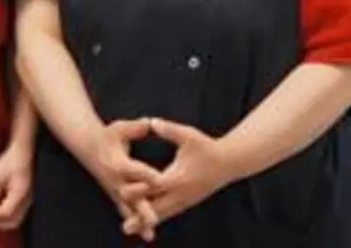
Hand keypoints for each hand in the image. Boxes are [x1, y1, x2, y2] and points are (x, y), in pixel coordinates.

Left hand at [0, 141, 33, 230]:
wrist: (23, 152)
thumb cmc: (9, 162)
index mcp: (19, 194)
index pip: (5, 213)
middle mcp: (26, 201)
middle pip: (11, 223)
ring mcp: (28, 202)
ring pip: (14, 221)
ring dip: (0, 220)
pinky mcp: (26, 200)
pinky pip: (16, 215)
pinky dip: (5, 216)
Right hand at [80, 118, 162, 240]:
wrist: (88, 147)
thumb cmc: (108, 135)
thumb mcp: (119, 128)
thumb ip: (134, 128)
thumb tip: (148, 123)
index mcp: (118, 162)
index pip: (134, 170)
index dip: (146, 175)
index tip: (159, 181)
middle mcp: (116, 179)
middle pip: (132, 196)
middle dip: (142, 208)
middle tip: (154, 220)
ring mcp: (115, 189)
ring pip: (128, 208)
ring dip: (139, 221)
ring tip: (150, 234)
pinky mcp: (116, 195)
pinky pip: (126, 211)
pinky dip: (135, 223)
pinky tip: (147, 234)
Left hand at [119, 118, 236, 233]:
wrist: (228, 162)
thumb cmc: (206, 147)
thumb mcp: (188, 135)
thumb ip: (169, 130)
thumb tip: (151, 122)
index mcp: (179, 176)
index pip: (156, 185)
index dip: (139, 189)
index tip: (122, 191)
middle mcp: (182, 192)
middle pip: (158, 207)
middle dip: (140, 216)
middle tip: (124, 227)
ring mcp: (185, 200)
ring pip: (163, 213)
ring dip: (147, 221)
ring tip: (130, 230)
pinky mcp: (187, 202)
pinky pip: (170, 213)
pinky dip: (157, 218)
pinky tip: (145, 224)